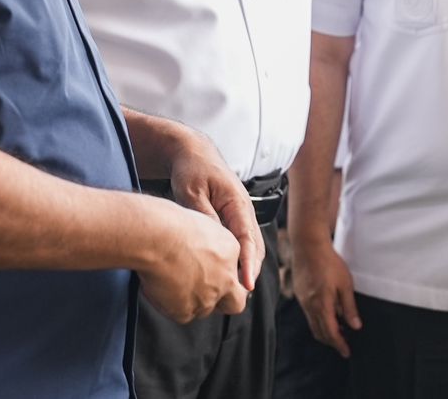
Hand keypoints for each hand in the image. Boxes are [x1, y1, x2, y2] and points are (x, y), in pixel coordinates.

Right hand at [137, 199, 249, 323]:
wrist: (158, 239)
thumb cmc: (173, 225)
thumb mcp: (201, 224)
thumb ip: (211, 244)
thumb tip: (204, 250)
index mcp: (231, 251)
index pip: (237, 272)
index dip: (226, 278)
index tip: (215, 276)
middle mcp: (225, 278)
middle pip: (234, 303)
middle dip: (224, 301)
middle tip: (206, 293)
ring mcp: (207, 298)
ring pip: (204, 309)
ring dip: (193, 300)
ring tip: (172, 282)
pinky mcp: (186, 311)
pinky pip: (182, 314)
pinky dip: (171, 305)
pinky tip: (160, 288)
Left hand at [167, 137, 264, 290]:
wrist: (192, 152)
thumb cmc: (192, 169)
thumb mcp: (193, 192)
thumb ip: (204, 216)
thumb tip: (214, 243)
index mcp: (238, 203)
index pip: (248, 239)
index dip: (248, 264)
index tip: (246, 285)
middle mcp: (245, 210)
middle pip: (255, 247)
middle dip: (251, 271)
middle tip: (240, 296)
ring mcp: (241, 214)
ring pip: (251, 246)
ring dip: (247, 267)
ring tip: (236, 291)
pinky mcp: (233, 218)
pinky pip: (242, 242)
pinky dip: (240, 258)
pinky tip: (229, 273)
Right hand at [292, 238, 360, 356]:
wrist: (308, 246)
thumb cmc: (329, 262)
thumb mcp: (345, 284)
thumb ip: (349, 307)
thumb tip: (356, 326)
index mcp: (322, 304)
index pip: (331, 332)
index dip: (339, 344)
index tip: (347, 352)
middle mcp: (309, 306)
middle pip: (319, 332)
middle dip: (332, 341)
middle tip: (344, 344)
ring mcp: (302, 300)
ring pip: (312, 324)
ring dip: (325, 331)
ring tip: (339, 330)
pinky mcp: (299, 294)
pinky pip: (308, 314)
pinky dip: (318, 320)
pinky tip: (328, 314)